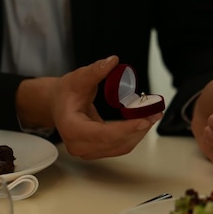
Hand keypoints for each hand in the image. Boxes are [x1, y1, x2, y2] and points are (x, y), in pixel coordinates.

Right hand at [17, 56, 162, 159]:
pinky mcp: (97, 152)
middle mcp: (78, 146)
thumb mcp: (78, 77)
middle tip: (155, 112)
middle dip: (139, 128)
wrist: (57, 105)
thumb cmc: (65, 93)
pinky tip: (143, 121)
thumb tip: (112, 61)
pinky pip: (120, 146)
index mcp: (72, 129)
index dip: (125, 129)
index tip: (144, 120)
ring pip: (121, 146)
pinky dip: (134, 135)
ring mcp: (88, 152)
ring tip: (153, 115)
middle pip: (116, 142)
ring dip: (139, 132)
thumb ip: (95, 71)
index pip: (103, 134)